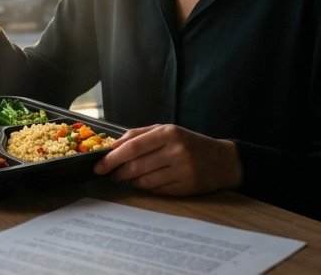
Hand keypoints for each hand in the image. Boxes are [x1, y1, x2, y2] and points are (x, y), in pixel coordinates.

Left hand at [93, 124, 241, 195]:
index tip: (98, 166)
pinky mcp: (186, 187)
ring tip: (128, 178)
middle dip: (118, 173)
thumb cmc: (189, 143)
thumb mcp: (166, 131)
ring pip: (144, 181)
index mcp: (168, 133)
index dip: (112, 158)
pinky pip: (156, 190)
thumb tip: (113, 147)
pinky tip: (147, 182)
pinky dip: (146, 187)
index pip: (132, 146)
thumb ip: (139, 136)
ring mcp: (182, 170)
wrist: (222, 160)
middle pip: (135, 166)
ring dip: (131, 182)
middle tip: (111, 175)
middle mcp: (176, 150)